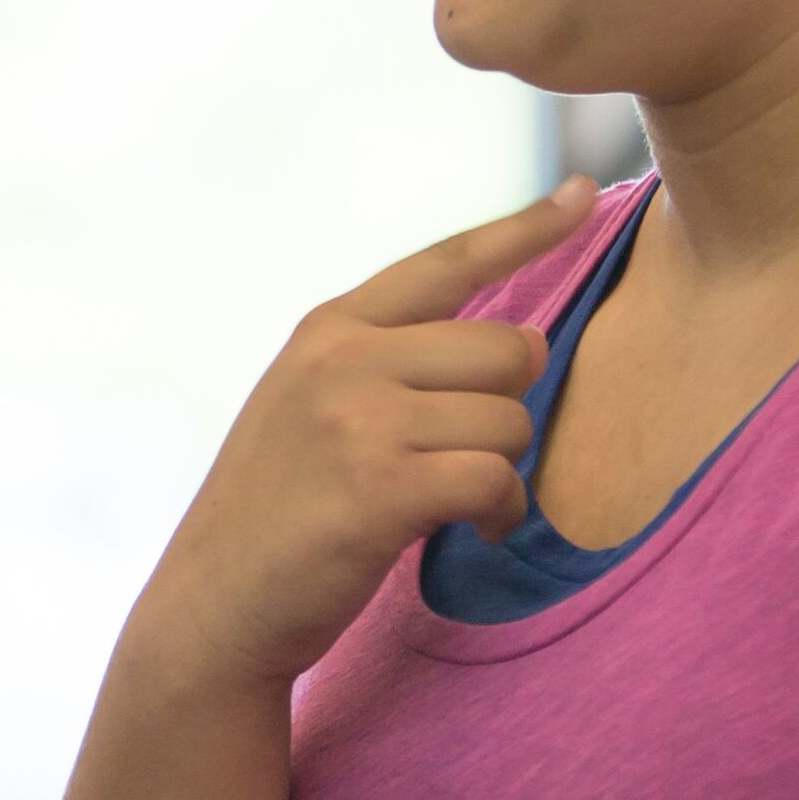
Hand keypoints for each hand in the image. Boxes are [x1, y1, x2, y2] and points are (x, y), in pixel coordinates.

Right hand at [125, 180, 599, 704]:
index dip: (524, 229)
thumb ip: (384, 362)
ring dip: (504, 471)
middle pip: (504, 349)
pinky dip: (499, 512)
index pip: (446, 261)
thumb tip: (509, 346)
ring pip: (508, 419)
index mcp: (330, 328)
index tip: (582, 195)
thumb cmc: (278, 511)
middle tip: (464, 456)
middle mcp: (344, 359)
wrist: (215, 604)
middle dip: (507, 410)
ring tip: (461, 503)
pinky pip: (494, 478)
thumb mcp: (308, 404)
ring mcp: (359, 420)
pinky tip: (473, 530)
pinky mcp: (381, 489)